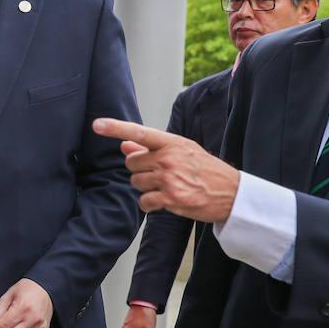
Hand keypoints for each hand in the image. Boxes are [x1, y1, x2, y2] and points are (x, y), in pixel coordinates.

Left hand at [92, 118, 240, 222]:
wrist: (231, 193)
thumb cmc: (205, 169)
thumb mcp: (182, 151)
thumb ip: (151, 148)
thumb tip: (124, 145)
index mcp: (172, 143)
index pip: (139, 132)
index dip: (115, 128)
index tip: (96, 124)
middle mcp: (169, 158)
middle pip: (131, 163)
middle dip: (140, 169)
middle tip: (161, 173)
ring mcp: (169, 178)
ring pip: (136, 182)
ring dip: (146, 187)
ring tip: (167, 186)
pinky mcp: (170, 198)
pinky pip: (143, 201)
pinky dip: (150, 203)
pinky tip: (165, 200)